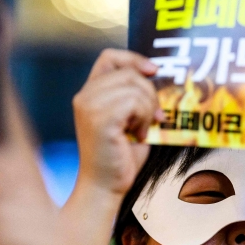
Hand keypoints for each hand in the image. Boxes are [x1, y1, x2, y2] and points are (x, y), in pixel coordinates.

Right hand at [72, 49, 161, 198]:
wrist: (104, 187)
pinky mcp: (100, 119)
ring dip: (148, 108)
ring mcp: (89, 106)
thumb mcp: (128, 119)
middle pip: (129, 73)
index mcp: (89, 93)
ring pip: (134, 87)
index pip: (110, 57)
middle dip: (150, 93)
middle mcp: (85, 96)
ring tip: (143, 129)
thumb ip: (135, 97)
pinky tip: (139, 135)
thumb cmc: (119, 157)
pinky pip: (134, 102)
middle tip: (154, 117)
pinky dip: (144, 118)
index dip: (134, 59)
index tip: (153, 71)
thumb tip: (160, 79)